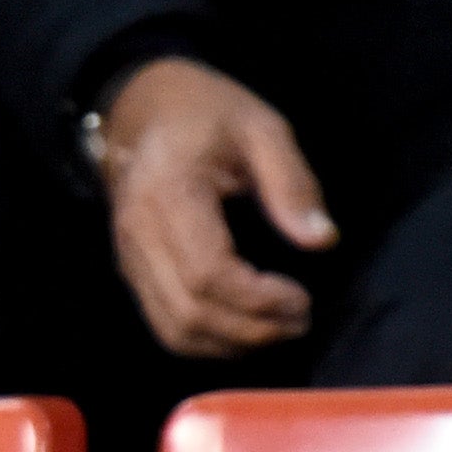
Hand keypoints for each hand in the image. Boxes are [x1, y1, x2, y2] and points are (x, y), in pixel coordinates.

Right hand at [96, 56, 334, 358]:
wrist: (138, 108)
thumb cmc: (205, 112)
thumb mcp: (261, 128)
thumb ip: (292, 183)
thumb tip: (321, 241)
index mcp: (169, 194)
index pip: (208, 273)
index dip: (258, 300)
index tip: (302, 298)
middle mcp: (138, 234)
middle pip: (190, 311)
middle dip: (253, 329)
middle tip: (302, 319)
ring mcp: (130, 257)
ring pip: (175, 329)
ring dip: (232, 343)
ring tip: (280, 328)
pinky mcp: (132, 270)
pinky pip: (166, 325)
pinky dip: (209, 340)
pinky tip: (247, 328)